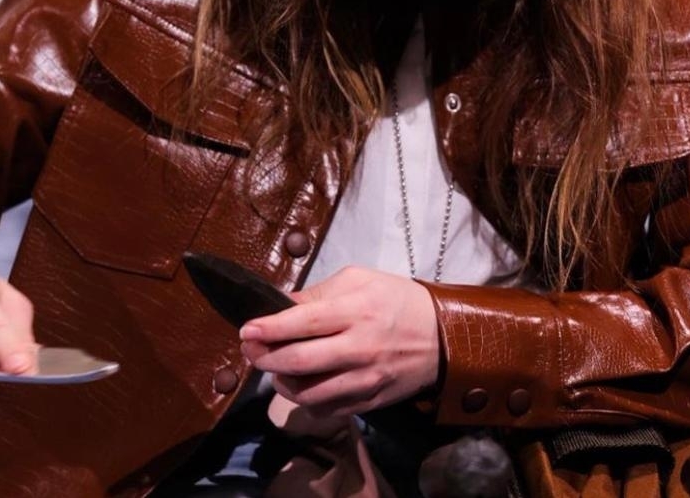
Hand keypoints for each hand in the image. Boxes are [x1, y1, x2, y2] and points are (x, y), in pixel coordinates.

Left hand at [240, 266, 439, 417]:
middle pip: (300, 361)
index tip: (246, 331)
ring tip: (273, 369)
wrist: (443, 336)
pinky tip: (300, 386)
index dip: (269, 328)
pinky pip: (327, 409)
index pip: (303, 322)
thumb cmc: (397, 300)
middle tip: (250, 351)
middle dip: (265, 358)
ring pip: (309, 392)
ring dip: (280, 383)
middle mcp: (360, 347)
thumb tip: (279, 306)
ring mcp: (365, 379)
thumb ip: (318, 293)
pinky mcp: (369, 401)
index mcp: (357, 310)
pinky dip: (305, 401)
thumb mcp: (360, 280)